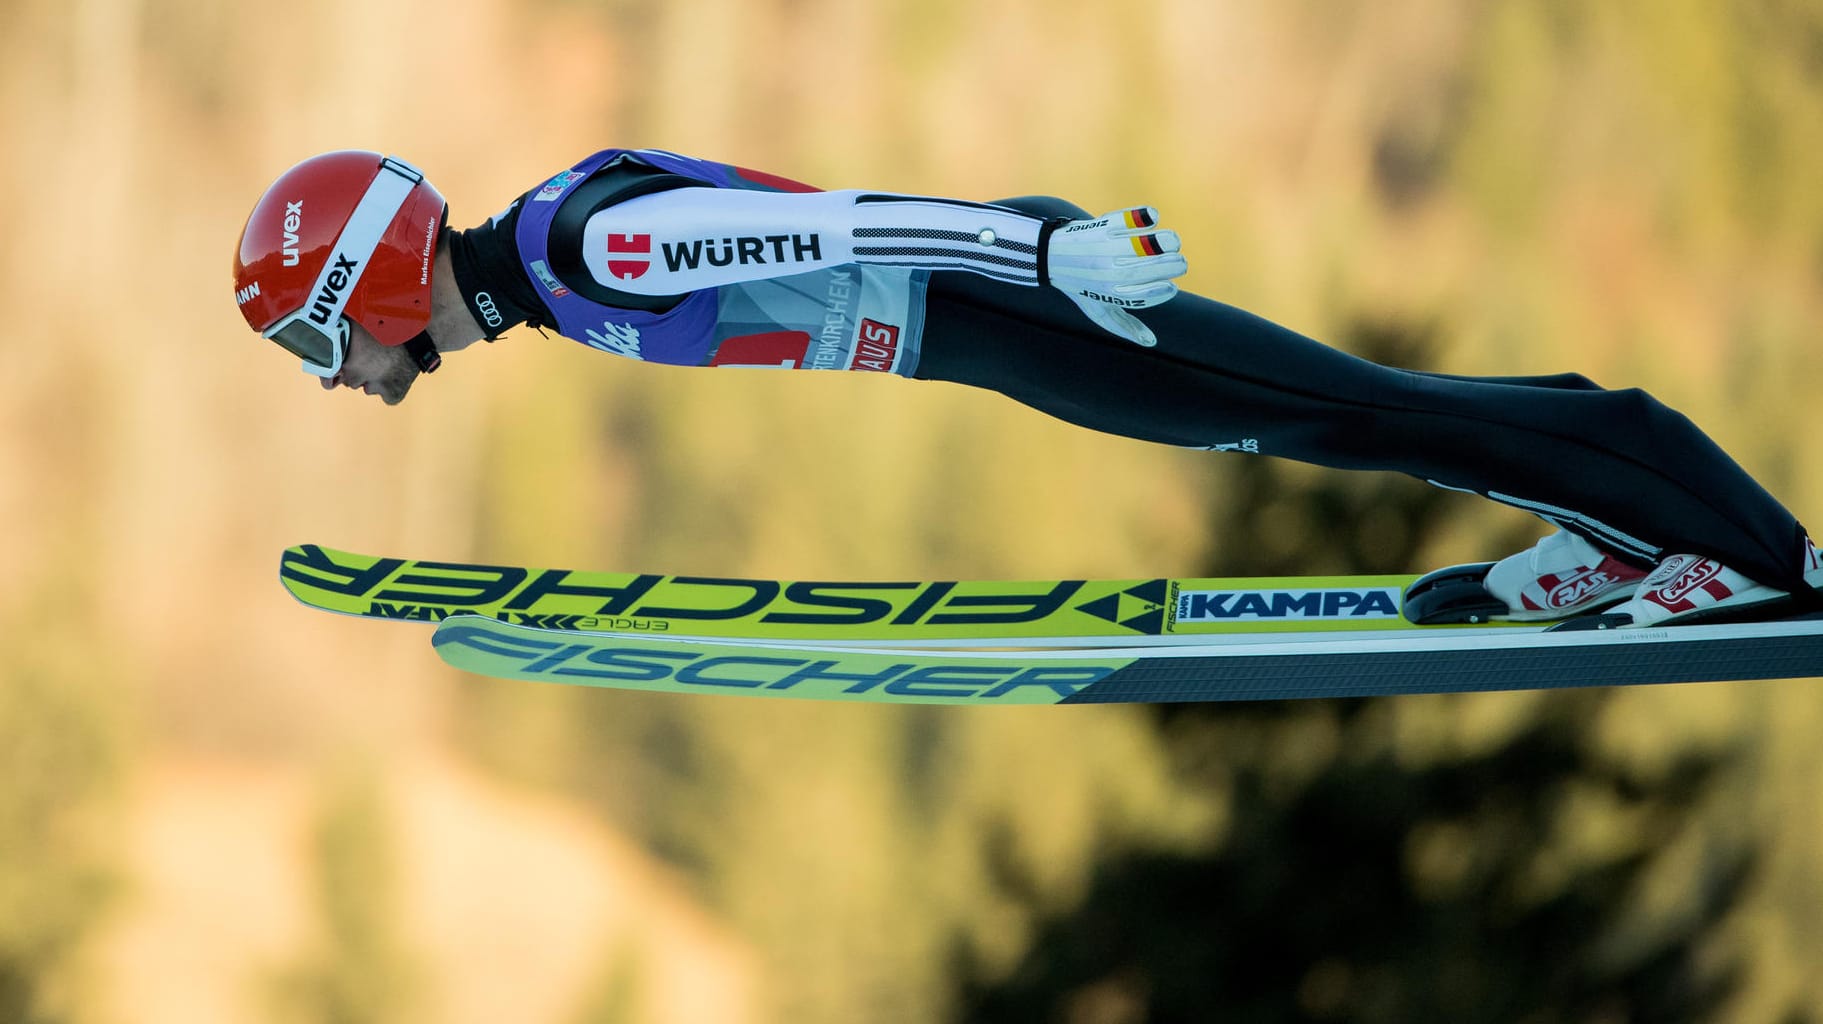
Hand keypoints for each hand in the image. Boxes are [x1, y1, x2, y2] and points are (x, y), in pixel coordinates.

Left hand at [1045, 207, 1186, 345]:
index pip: (1142, 296)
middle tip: (1180, 264)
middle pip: (1146, 271)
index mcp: (1108, 294)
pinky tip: (1153, 218)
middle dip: (1173, 265)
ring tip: (1173, 243)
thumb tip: (1151, 342)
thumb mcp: (1099, 310)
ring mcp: (1104, 248)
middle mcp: (1106, 273)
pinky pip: (1126, 220)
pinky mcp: (1102, 227)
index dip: (1162, 291)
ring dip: (1165, 241)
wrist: (1049, 256)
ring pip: (1141, 245)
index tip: (1171, 287)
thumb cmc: (1082, 286)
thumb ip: (1125, 326)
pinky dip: (1142, 216)